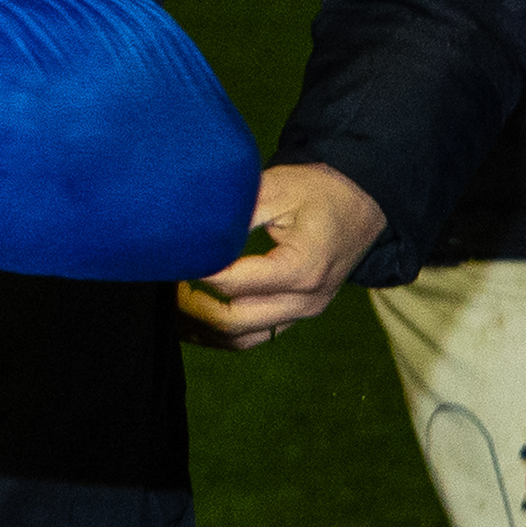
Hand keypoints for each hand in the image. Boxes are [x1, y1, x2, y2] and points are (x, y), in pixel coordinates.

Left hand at [175, 160, 389, 350]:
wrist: (362, 203)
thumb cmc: (318, 191)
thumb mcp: (276, 188)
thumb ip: (233, 211)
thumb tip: (187, 227)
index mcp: (302, 267)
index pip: (233, 283)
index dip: (195, 274)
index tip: (169, 261)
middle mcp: (306, 298)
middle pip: (233, 321)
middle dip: (190, 307)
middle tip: (163, 282)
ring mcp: (304, 312)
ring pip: (241, 338)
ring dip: (200, 327)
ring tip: (169, 304)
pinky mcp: (297, 314)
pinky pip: (253, 336)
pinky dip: (219, 333)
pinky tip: (190, 317)